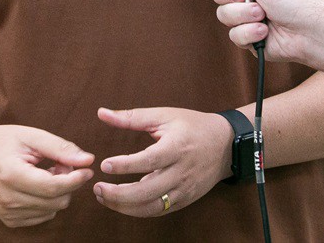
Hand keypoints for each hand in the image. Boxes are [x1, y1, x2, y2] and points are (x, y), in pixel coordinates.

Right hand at [0, 124, 94, 227]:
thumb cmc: (0, 141)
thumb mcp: (30, 136)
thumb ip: (60, 148)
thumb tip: (88, 160)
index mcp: (11, 176)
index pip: (53, 187)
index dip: (75, 178)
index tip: (87, 167)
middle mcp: (8, 200)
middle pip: (57, 201)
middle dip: (68, 182)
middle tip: (61, 163)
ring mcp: (8, 213)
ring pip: (53, 210)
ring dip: (59, 191)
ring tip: (47, 171)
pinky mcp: (10, 220)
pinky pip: (44, 216)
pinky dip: (48, 201)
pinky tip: (39, 184)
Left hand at [93, 107, 230, 216]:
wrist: (225, 145)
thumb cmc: (192, 126)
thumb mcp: (164, 115)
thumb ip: (131, 117)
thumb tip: (102, 113)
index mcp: (177, 147)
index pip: (149, 160)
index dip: (126, 165)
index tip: (105, 165)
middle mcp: (182, 171)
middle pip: (149, 190)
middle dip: (120, 194)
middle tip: (98, 188)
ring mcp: (184, 189)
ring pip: (152, 206)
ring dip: (125, 207)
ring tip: (104, 197)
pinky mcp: (185, 200)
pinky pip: (159, 211)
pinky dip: (138, 210)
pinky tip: (122, 203)